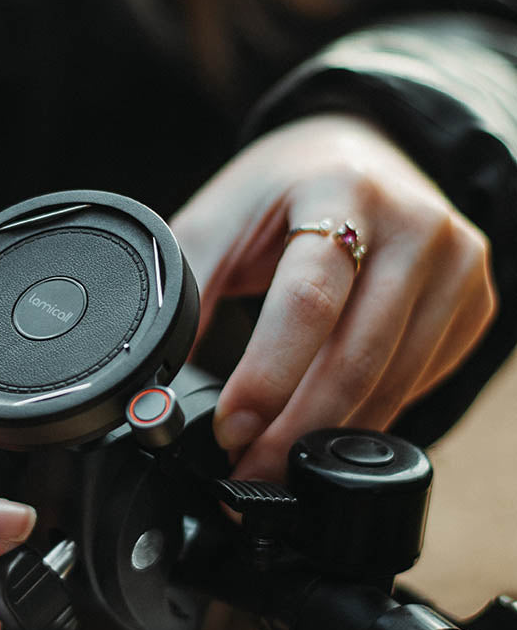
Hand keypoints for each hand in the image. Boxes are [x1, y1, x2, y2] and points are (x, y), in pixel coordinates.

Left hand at [171, 114, 496, 479]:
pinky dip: (368, 418)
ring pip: (393, 384)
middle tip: (247, 476)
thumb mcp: (225, 218)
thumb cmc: (284, 190)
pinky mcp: (476, 303)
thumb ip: (188, 291)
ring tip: (274, 468)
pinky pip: (419, 384)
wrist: (364, 153)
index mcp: (343, 192)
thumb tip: (154, 381)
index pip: (309, 300)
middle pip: (357, 356)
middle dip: (294, 432)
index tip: (230, 430)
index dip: (267, 376)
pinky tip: (323, 432)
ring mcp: (457, 266)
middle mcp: (416, 226)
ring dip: (328, 440)